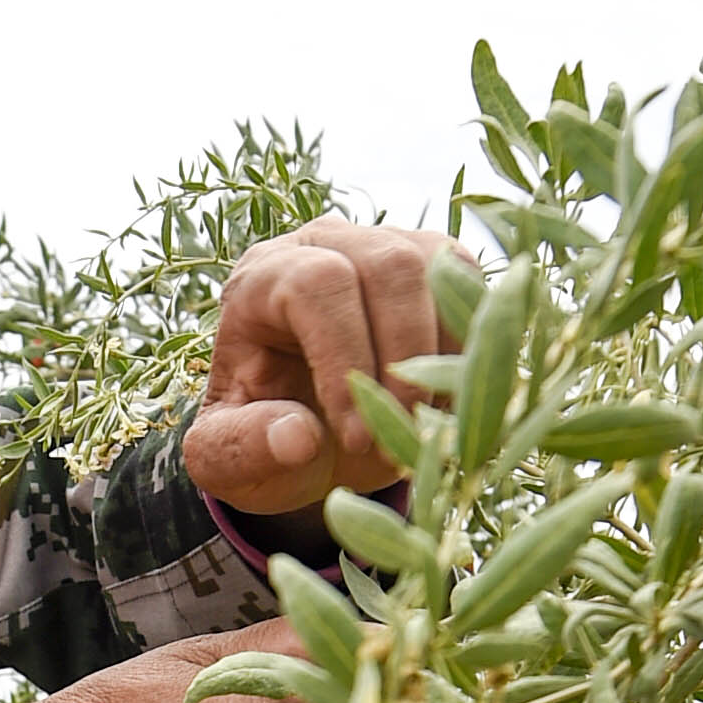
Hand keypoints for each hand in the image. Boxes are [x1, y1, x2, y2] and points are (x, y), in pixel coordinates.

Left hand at [182, 219, 470, 526]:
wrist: (309, 428)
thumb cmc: (264, 436)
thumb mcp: (229, 460)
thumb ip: (242, 450)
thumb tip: (298, 437)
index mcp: (261, 279)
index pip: (315, 285)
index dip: (344, 360)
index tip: (357, 438)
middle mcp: (325, 243)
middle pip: (388, 265)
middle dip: (404, 360)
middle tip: (398, 441)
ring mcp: (387, 243)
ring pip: (439, 269)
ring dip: (442, 359)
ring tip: (419, 430)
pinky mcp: (438, 266)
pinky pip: (473, 291)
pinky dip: (469, 354)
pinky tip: (439, 408)